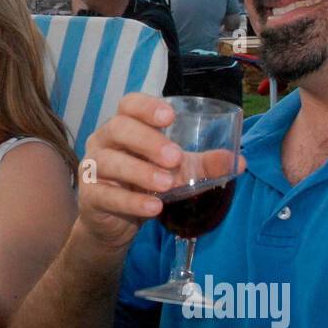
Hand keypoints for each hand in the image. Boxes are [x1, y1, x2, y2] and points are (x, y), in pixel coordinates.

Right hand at [77, 94, 244, 257]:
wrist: (115, 223)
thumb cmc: (144, 185)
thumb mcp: (177, 171)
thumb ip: (203, 164)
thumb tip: (238, 161)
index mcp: (124, 126)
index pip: (128, 105)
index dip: (146, 107)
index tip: (169, 117)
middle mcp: (103, 141)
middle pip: (118, 128)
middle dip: (147, 140)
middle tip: (175, 157)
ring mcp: (91, 168)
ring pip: (108, 162)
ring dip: (140, 172)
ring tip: (166, 184)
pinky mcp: (89, 196)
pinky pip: (107, 195)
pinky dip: (131, 201)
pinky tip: (153, 207)